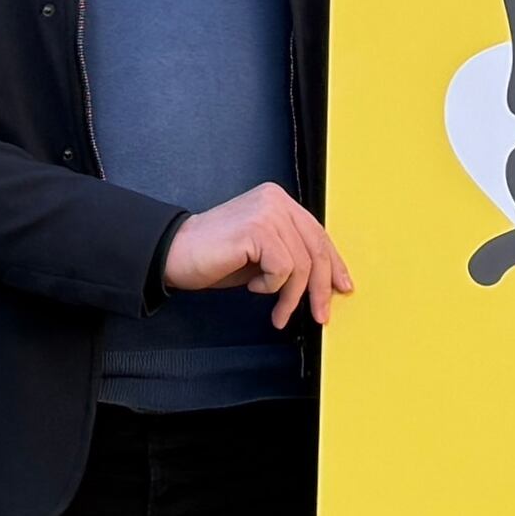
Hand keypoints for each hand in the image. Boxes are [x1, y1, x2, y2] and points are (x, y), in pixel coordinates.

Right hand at [165, 183, 352, 328]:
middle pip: (316, 249)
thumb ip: (290, 254)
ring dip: (290, 297)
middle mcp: (276, 200)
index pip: (317, 234)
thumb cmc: (216, 257)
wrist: (174, 254)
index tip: (341, 288)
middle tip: (319, 315)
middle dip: (320, 288)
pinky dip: (270, 286)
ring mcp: (267, 211)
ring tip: (277, 312)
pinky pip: (282, 268)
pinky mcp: (257, 228)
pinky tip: (252, 286)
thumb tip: (325, 278)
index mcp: (279, 201)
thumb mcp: (262, 254)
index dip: (334, 264)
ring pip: (301, 264)